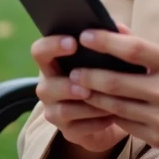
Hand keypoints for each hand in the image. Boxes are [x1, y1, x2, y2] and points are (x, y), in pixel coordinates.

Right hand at [30, 28, 129, 152]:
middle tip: (85, 86)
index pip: (40, 51)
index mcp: (54, 64)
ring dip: (87, 106)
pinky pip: (78, 129)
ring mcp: (55, 111)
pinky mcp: (68, 132)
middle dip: (66, 86)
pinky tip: (112, 116)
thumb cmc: (105, 77)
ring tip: (108, 102)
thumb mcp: (108, 59)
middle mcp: (49, 88)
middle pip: (44, 87)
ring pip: (62, 110)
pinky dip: (97, 122)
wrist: (109, 114)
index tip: (74, 43)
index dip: (52, 46)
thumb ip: (111, 41)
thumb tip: (119, 27)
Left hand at [69, 29, 158, 158]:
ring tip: (78, 88)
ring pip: (115, 107)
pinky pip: (126, 125)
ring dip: (93, 97)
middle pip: (116, 83)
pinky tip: (100, 107)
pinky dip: (111, 114)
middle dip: (88, 76)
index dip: (105, 41)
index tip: (84, 35)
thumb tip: (116, 31)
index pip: (132, 49)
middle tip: (72, 70)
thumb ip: (148, 47)